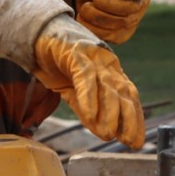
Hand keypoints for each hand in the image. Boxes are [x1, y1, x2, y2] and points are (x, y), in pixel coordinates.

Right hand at [32, 14, 145, 147]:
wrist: (38, 33)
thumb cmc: (58, 63)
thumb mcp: (73, 90)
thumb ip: (87, 109)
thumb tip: (104, 133)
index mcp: (111, 71)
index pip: (129, 96)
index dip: (135, 119)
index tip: (137, 141)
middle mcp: (107, 62)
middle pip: (125, 91)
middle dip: (130, 118)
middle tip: (129, 141)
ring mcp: (93, 55)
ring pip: (108, 85)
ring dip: (110, 111)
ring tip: (108, 134)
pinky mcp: (76, 52)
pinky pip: (85, 76)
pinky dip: (88, 97)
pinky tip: (89, 115)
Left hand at [75, 0, 151, 45]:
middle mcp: (140, 4)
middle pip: (129, 8)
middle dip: (107, 2)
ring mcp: (132, 22)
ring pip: (117, 23)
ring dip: (96, 14)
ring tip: (87, 6)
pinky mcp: (120, 36)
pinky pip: (107, 36)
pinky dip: (91, 26)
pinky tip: (86, 17)